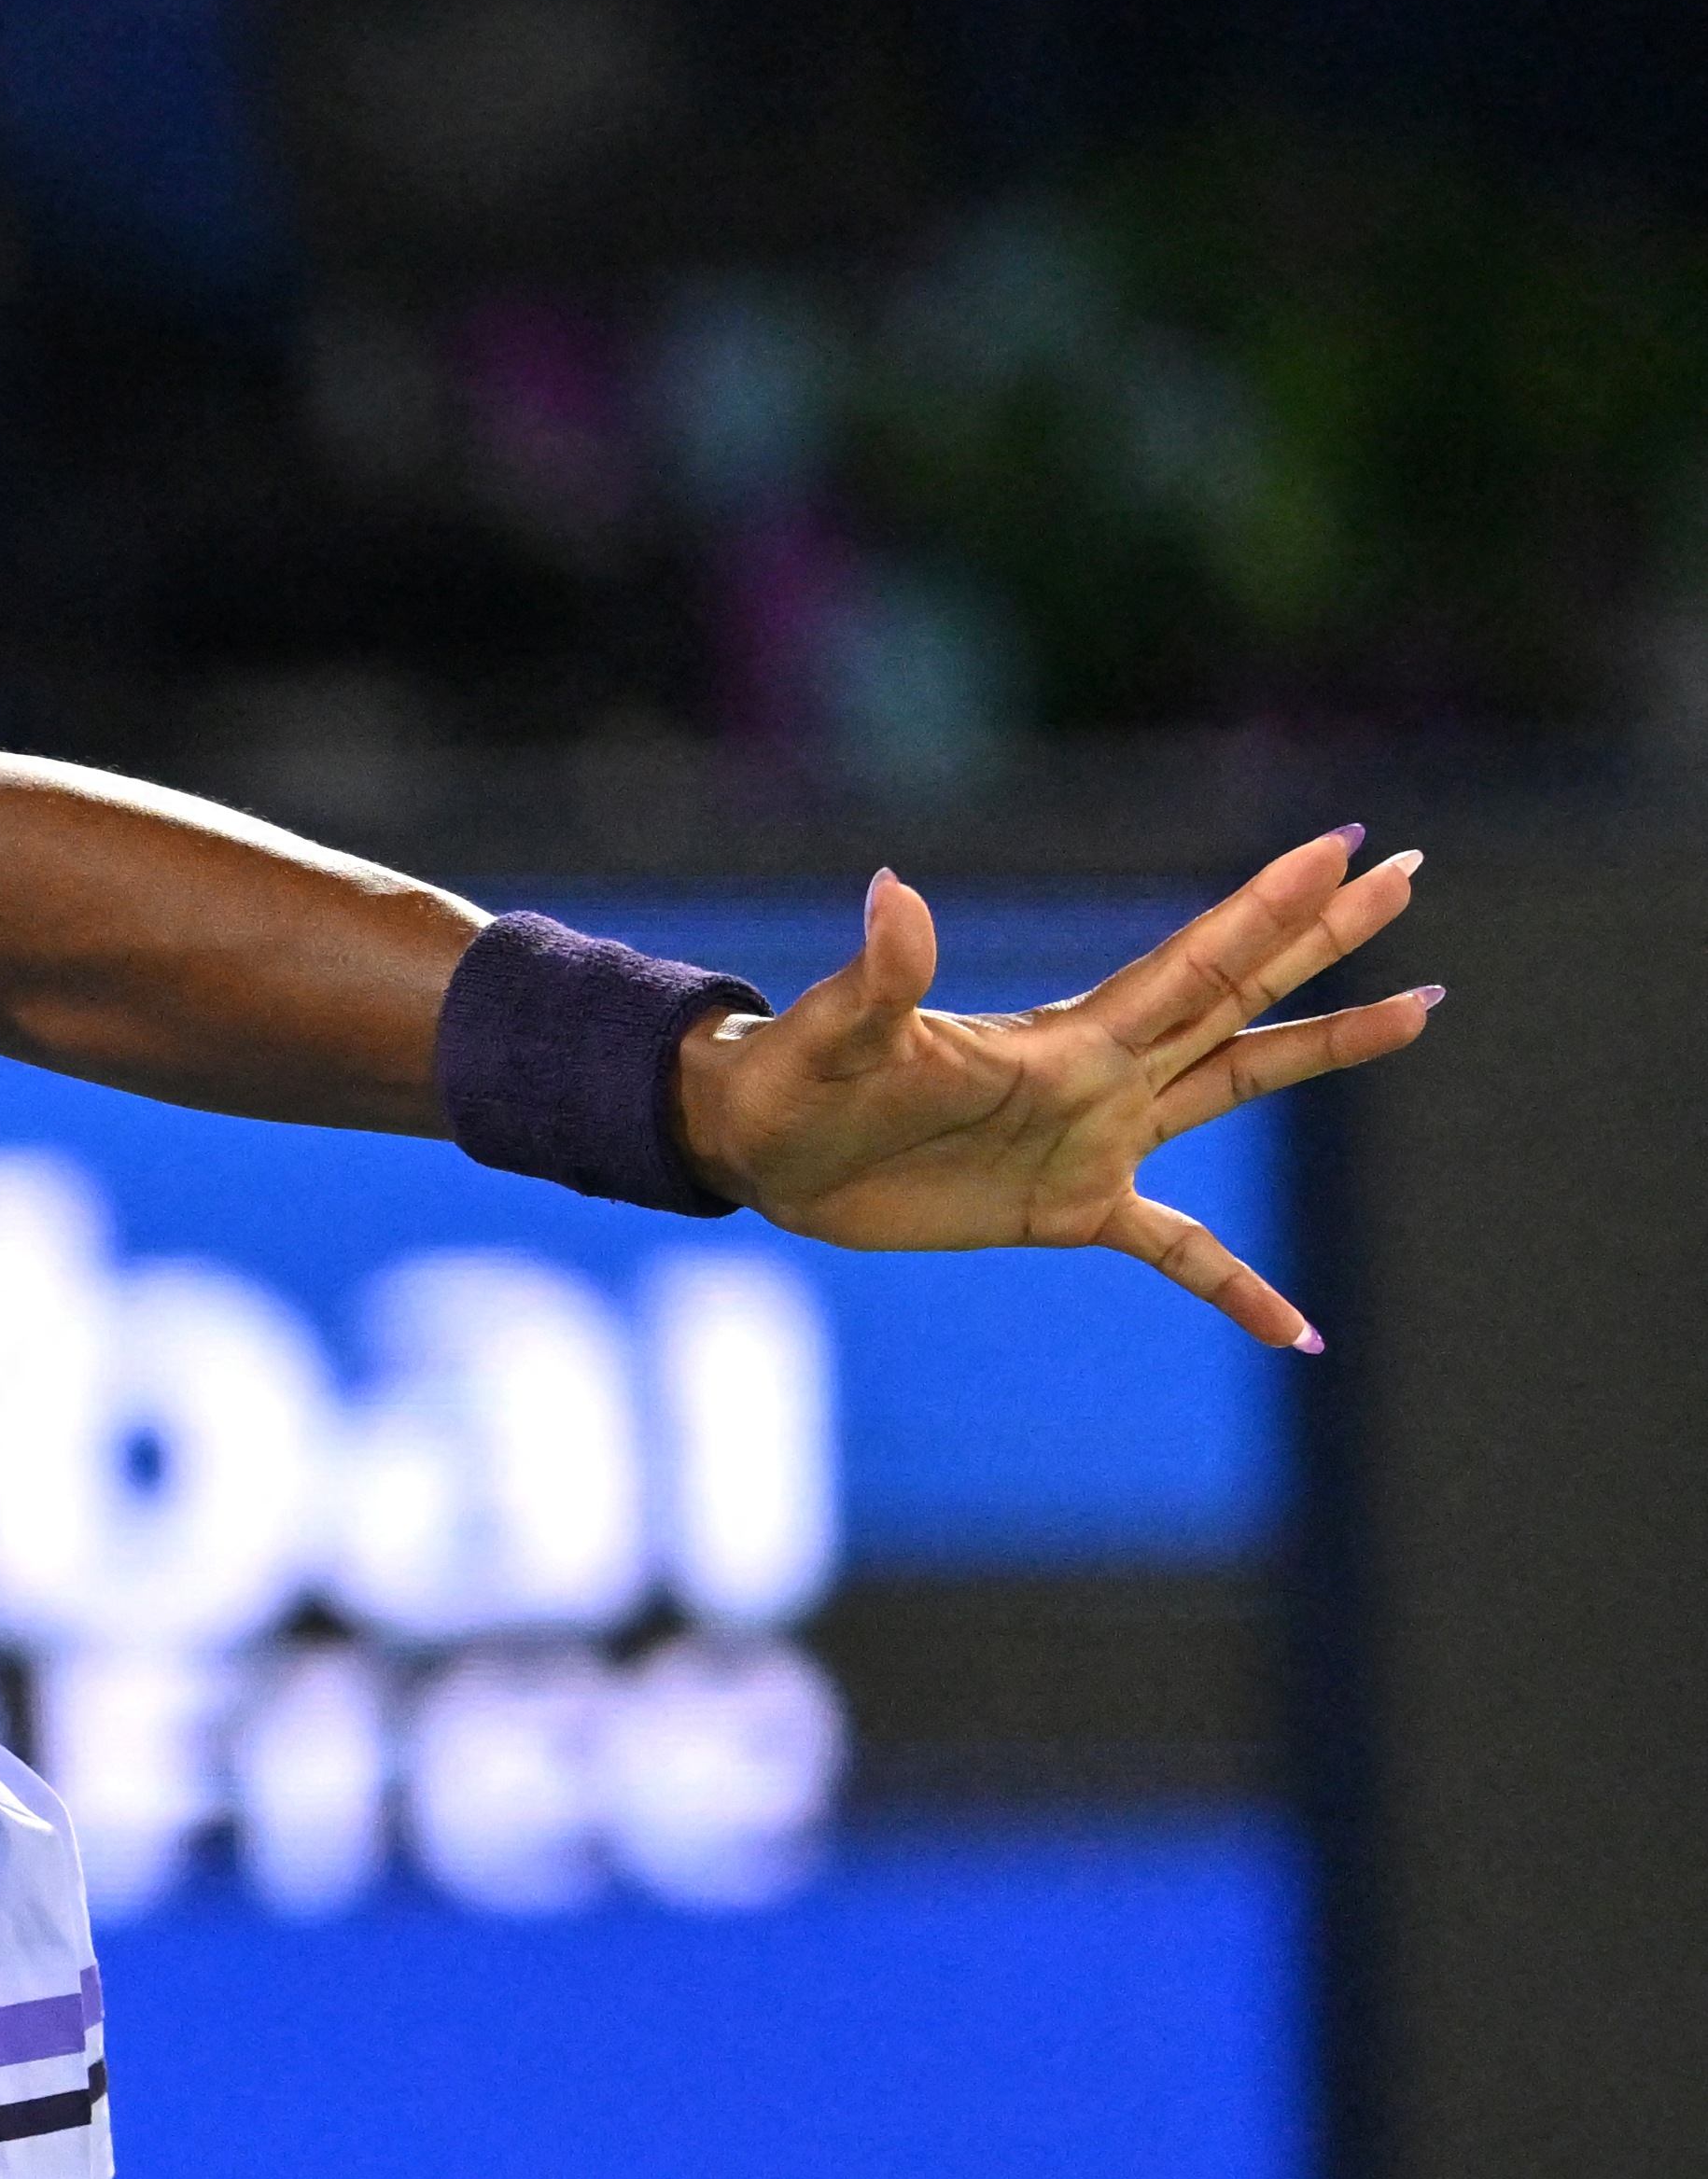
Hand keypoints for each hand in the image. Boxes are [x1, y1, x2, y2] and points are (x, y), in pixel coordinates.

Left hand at [675, 836, 1439, 1349]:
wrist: (759, 1146)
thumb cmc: (792, 1081)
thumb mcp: (840, 1032)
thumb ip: (882, 972)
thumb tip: (890, 889)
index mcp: (1068, 1036)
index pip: (1196, 961)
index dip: (1271, 908)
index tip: (1348, 847)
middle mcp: (1102, 1075)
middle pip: (1242, 996)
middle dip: (1325, 938)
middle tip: (1409, 871)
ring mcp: (1095, 1140)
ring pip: (1236, 1084)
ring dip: (1324, 1046)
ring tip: (1420, 1009)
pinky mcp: (1067, 1210)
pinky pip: (1179, 1252)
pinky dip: (1238, 1286)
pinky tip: (1300, 1331)